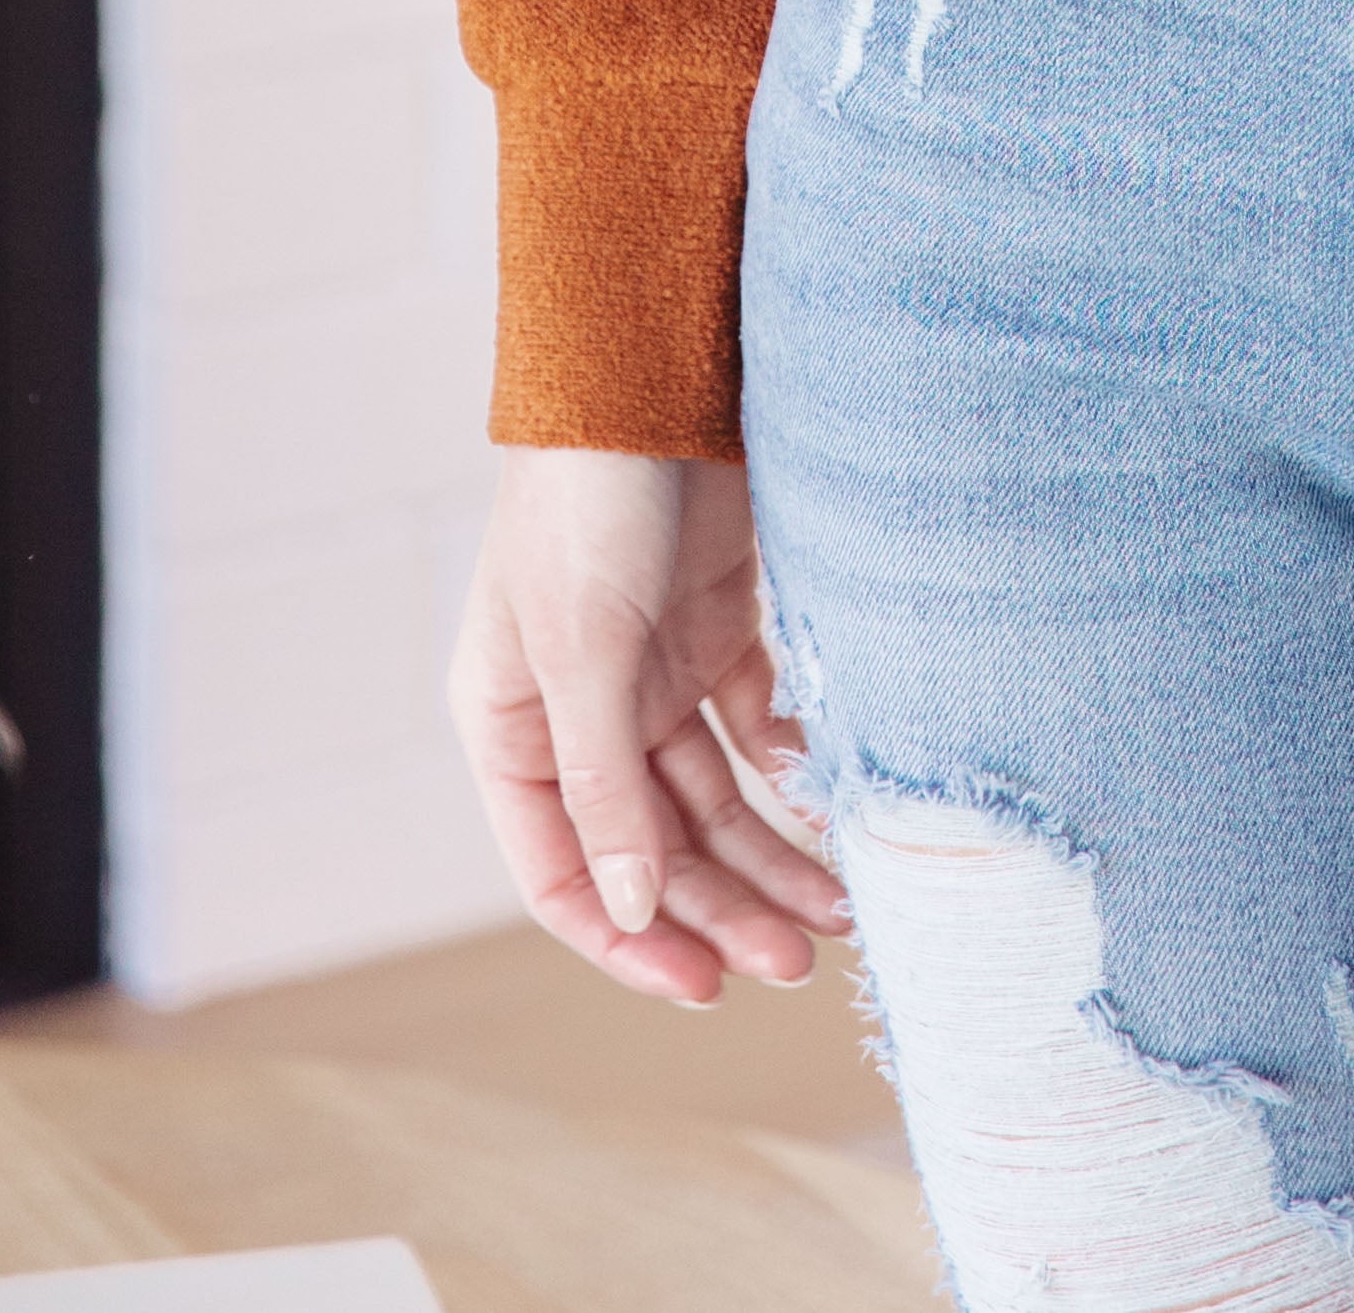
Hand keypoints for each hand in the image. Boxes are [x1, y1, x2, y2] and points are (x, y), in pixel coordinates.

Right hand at [448, 448, 845, 1005]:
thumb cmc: (592, 498)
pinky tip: (834, 801)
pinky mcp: (713, 625)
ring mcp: (649, 669)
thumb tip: (630, 906)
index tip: (704, 987)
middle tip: (802, 959)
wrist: (656, 365)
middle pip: (653, 845)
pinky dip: (791, 768)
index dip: (630, 937)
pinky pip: (754, 727)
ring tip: (841, 908)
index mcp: (512, 725)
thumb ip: (604, 781)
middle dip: (723, 906)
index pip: (564, 869)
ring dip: (769, 854)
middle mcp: (578, 711)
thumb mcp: (585, 648)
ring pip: (712, 797)